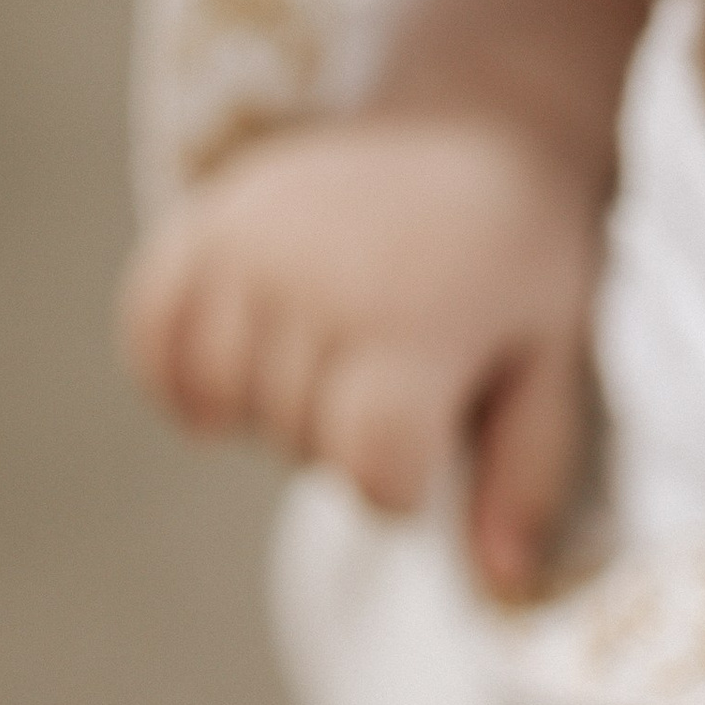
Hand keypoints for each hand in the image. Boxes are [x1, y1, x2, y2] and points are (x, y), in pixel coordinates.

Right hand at [120, 113, 598, 596]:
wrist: (477, 117)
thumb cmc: (524, 255)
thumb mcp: (554, 358)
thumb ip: (525, 476)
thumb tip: (496, 586)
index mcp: (415, 329)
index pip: (371, 477)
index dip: (401, 480)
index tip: (432, 429)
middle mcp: (320, 287)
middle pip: (296, 443)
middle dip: (344, 431)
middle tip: (396, 358)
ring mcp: (250, 248)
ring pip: (219, 399)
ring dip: (268, 396)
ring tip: (330, 341)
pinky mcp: (203, 219)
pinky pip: (150, 330)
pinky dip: (180, 361)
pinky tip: (237, 351)